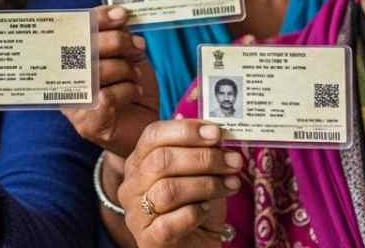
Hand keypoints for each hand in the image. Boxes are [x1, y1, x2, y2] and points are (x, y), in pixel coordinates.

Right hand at [61, 6, 156, 156]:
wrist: (141, 131)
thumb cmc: (131, 92)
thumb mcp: (129, 57)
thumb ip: (121, 37)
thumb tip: (120, 15)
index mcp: (70, 58)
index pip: (76, 30)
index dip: (98, 18)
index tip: (122, 14)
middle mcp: (64, 79)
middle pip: (84, 48)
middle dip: (117, 42)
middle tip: (137, 47)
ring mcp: (72, 102)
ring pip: (97, 71)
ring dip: (126, 70)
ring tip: (136, 77)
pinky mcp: (85, 123)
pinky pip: (107, 96)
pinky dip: (128, 90)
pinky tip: (134, 93)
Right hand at [117, 120, 242, 246]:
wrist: (195, 247)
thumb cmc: (196, 208)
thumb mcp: (199, 175)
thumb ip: (200, 152)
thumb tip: (213, 128)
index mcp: (139, 162)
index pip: (153, 135)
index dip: (185, 131)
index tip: (216, 133)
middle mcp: (131, 185)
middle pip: (161, 160)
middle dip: (203, 158)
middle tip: (233, 161)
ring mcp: (136, 214)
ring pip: (168, 190)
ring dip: (206, 185)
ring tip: (230, 185)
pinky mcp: (147, 239)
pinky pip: (171, 223)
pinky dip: (194, 213)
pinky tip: (207, 210)